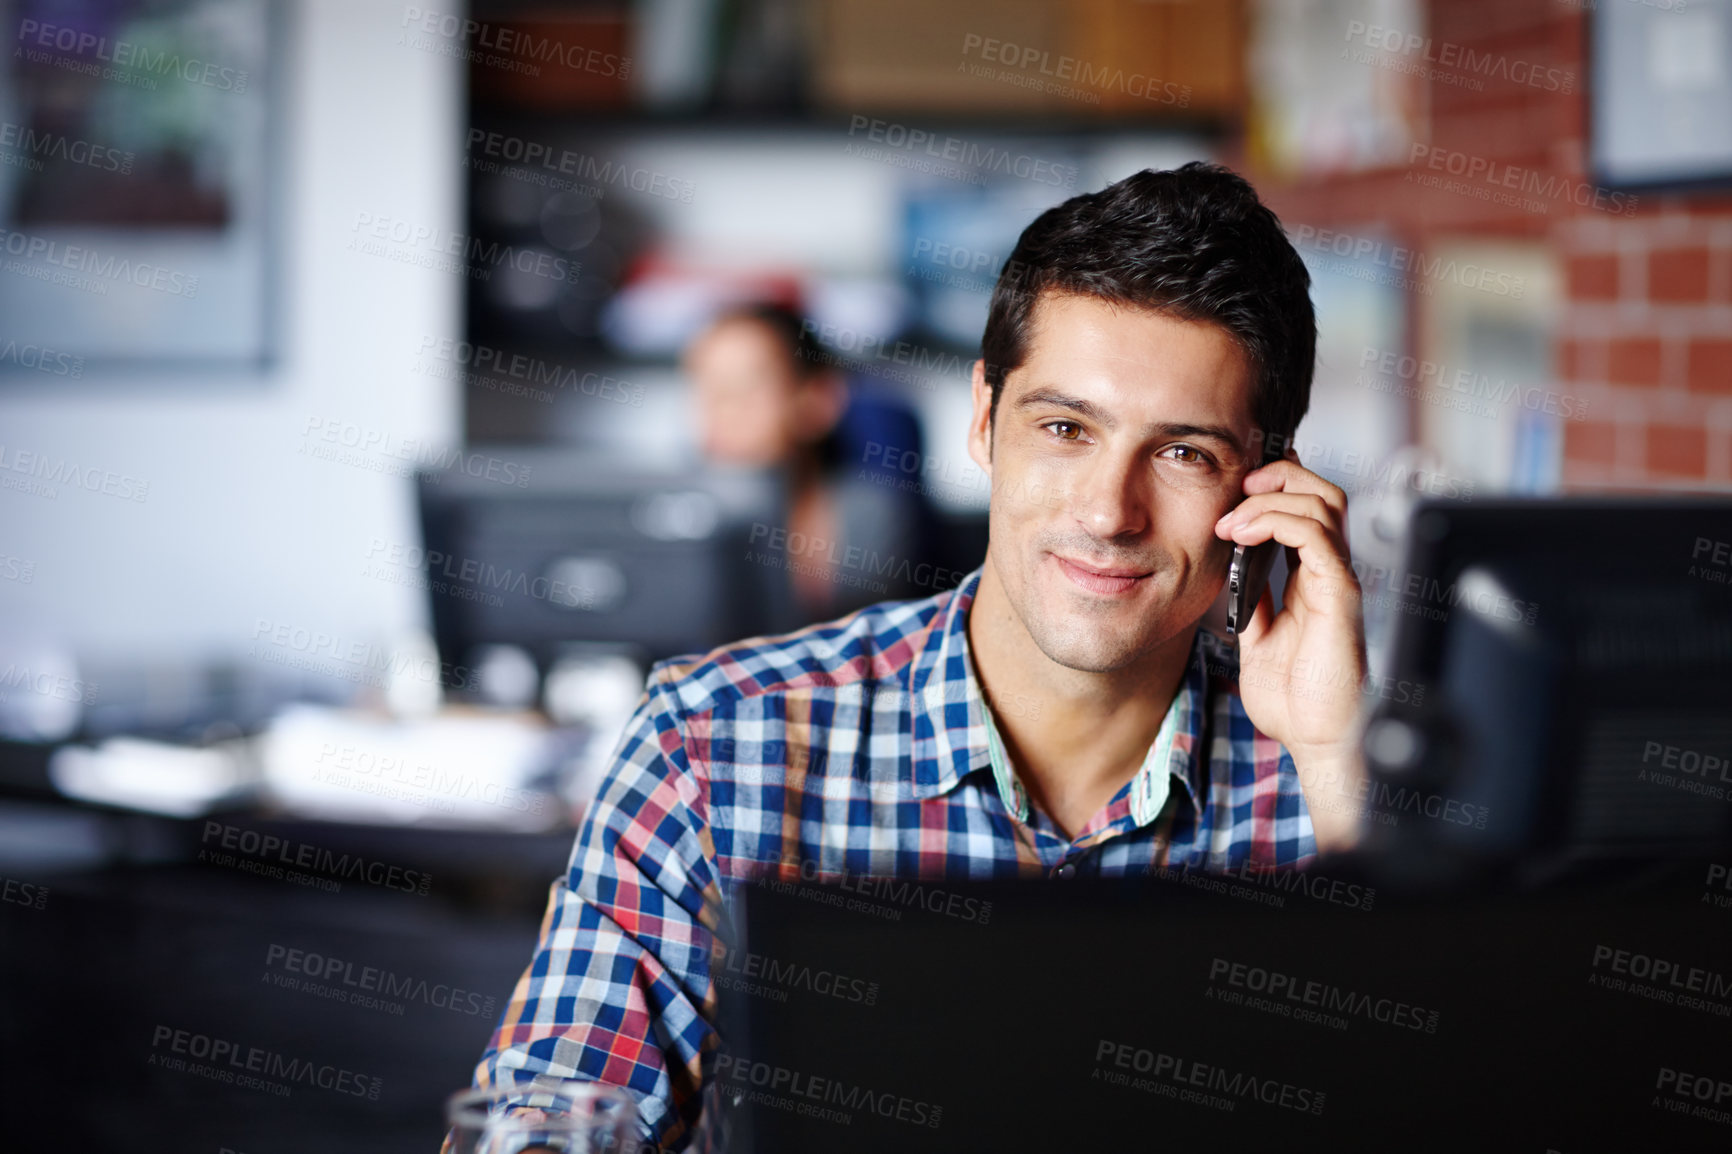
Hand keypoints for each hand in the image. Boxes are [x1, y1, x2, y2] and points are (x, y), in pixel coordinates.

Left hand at [1214, 448, 1367, 851]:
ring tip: (1233, 518)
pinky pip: (1317, 538)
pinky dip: (1279, 523)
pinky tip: (1247, 535)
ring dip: (1271, 499)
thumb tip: (1228, 572)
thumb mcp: (1258, 637)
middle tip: (1236, 491)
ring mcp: (1337, 580)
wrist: (1315, 739)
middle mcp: (1329, 572)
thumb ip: (1251, 602)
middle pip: (1321, 492)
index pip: (1305, 509)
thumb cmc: (1295, 698)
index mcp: (1311, 579)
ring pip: (1324, 502)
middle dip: (1278, 477)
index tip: (1233, 495)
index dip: (1275, 488)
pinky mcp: (1340, 595)